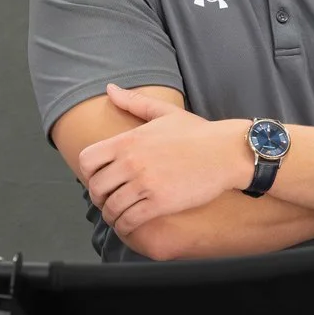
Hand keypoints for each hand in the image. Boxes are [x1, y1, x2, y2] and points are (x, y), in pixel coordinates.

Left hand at [73, 85, 251, 238]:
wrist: (227, 152)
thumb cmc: (198, 133)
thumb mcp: (164, 112)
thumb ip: (134, 102)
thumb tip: (109, 88)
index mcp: (128, 141)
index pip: (87, 160)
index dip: (88, 173)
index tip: (98, 178)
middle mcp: (131, 162)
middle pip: (96, 187)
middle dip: (98, 197)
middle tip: (107, 200)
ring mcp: (144, 184)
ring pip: (111, 207)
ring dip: (110, 215)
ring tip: (116, 216)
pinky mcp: (160, 203)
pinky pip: (130, 220)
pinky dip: (124, 226)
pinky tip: (128, 225)